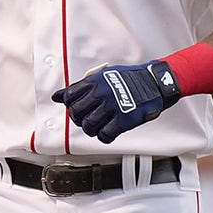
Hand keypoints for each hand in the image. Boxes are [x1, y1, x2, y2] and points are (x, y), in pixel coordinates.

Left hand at [52, 60, 181, 143]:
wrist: (155, 83)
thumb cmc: (130, 79)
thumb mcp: (102, 76)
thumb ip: (80, 86)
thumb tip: (57, 96)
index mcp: (94, 81)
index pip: (68, 96)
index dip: (70, 105)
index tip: (78, 108)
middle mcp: (100, 93)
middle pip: (76, 113)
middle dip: (79, 119)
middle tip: (88, 120)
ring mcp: (112, 107)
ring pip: (88, 126)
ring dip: (91, 130)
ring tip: (99, 127)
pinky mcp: (124, 120)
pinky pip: (104, 135)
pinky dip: (104, 137)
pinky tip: (108, 132)